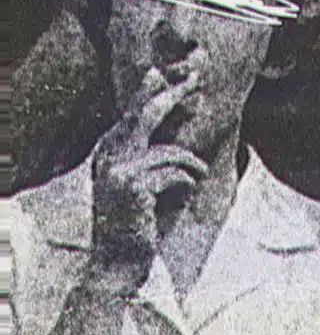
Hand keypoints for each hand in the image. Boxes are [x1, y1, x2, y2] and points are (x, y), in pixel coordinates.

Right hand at [90, 67, 208, 292]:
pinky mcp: (134, 187)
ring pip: (171, 153)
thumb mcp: (139, 178)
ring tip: (197, 176)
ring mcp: (118, 171)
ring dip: (191, 167)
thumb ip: (150, 149)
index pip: (133, 113)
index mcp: (107, 151)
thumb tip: (173, 113)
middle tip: (197, 76)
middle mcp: (108, 157)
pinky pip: (176, 174)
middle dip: (174, 94)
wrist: (117, 263)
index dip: (152, 90)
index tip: (169, 71)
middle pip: (147, 114)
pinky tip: (183, 195)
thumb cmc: (136, 218)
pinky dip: (187, 184)